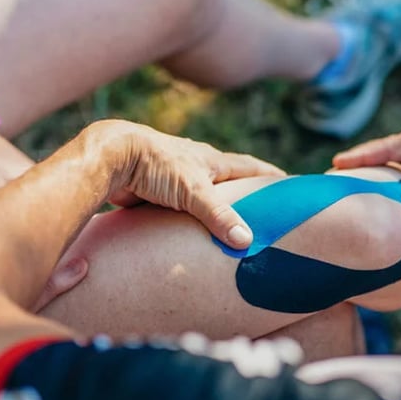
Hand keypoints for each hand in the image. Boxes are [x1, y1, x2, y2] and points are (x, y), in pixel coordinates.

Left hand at [95, 121, 284, 247]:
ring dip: (217, 210)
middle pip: (229, 181)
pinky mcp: (156, 194)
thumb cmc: (155, 164)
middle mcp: (197, 168)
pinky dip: (191, 221)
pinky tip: (193, 235)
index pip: (250, 167)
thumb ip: (220, 216)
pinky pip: (181, 210)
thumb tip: (247, 241)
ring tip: (232, 228)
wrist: (111, 158)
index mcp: (212, 161)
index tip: (289, 185)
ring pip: (204, 197)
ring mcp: (176, 181)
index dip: (269, 176)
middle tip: (265, 211)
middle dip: (246, 194)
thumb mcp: (193, 190)